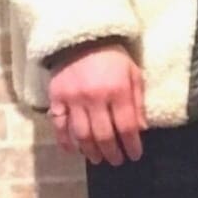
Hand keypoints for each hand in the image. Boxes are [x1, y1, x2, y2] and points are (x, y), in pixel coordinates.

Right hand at [47, 42, 146, 165]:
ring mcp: (73, 99)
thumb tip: (140, 129)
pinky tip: (73, 150)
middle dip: (112, 152)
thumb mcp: (132, 73)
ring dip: (91, 151)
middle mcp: (95, 97)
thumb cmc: (112, 56)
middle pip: (104, 135)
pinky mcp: (56, 97)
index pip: (126, 127)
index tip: (134, 155)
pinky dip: (65, 141)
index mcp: (117, 90)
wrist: (81, 37)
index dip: (131, 145)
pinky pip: (59, 125)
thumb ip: (137, 101)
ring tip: (97, 159)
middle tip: (116, 161)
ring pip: (82, 134)